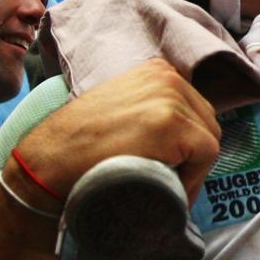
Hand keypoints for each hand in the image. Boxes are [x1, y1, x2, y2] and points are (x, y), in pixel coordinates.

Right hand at [16, 60, 221, 200]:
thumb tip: (177, 136)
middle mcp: (167, 77)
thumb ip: (149, 109)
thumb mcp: (120, 108)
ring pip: (209, 139)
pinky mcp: (173, 124)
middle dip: (193, 154)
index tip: (173, 165)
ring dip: (192, 167)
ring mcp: (171, 98)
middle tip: (173, 179)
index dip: (188, 142)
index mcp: (156, 70)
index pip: (194, 108)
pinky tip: (170, 189)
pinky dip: (194, 177)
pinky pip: (206, 154)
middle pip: (206, 122)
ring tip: (168, 186)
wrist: (50, 161)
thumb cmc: (79, 144)